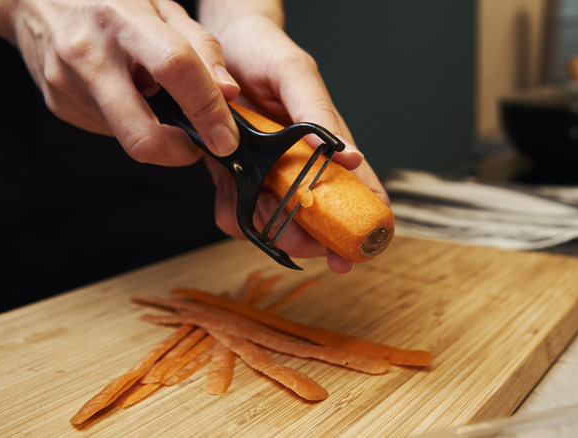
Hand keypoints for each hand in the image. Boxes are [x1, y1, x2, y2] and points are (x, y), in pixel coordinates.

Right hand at [0, 0, 240, 164]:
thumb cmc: (109, 0)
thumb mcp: (161, 6)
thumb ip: (200, 47)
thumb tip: (228, 94)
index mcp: (122, 20)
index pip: (175, 69)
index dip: (207, 109)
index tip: (227, 138)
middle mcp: (88, 55)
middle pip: (142, 135)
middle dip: (180, 153)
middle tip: (200, 142)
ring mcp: (67, 85)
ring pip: (128, 139)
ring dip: (158, 133)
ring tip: (157, 98)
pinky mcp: (59, 106)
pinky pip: (110, 131)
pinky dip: (132, 122)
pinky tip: (129, 95)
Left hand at [199, 0, 389, 272]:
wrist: (214, 43)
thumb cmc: (265, 51)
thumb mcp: (295, 74)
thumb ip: (319, 115)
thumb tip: (350, 157)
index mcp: (328, 146)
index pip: (360, 191)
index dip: (363, 226)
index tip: (355, 253)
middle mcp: (301, 166)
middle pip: (318, 221)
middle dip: (308, 238)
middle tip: (296, 237)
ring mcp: (268, 174)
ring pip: (277, 224)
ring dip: (268, 229)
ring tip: (258, 209)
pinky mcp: (235, 175)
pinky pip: (237, 211)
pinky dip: (233, 214)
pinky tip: (231, 197)